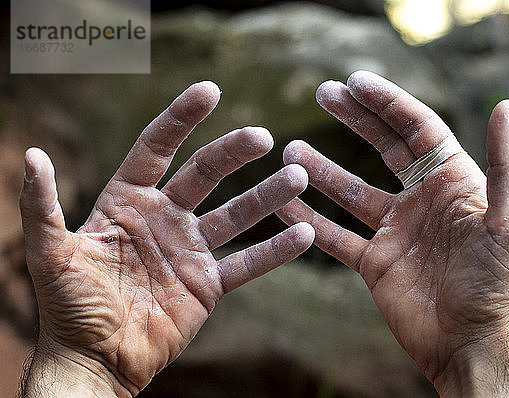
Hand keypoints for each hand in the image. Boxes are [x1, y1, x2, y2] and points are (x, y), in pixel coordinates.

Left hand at [19, 82, 314, 396]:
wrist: (95, 359)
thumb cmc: (68, 307)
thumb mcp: (51, 253)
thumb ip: (42, 205)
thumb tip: (30, 155)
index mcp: (128, 201)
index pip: (157, 148)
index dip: (181, 118)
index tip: (210, 91)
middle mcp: (164, 218)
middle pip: (205, 174)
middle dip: (233, 153)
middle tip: (263, 138)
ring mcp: (190, 249)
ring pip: (235, 214)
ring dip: (267, 196)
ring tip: (297, 178)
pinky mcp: (209, 283)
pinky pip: (247, 263)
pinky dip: (275, 251)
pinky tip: (305, 234)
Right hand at [277, 71, 508, 396]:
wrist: (470, 345)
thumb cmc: (497, 286)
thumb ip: (506, 164)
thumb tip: (505, 105)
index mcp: (454, 183)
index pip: (417, 129)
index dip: (388, 103)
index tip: (355, 81)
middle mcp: (422, 200)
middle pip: (383, 147)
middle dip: (355, 118)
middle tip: (323, 92)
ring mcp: (395, 230)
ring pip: (351, 191)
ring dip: (322, 169)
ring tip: (291, 150)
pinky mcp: (374, 261)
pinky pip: (337, 236)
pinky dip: (311, 221)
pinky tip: (286, 206)